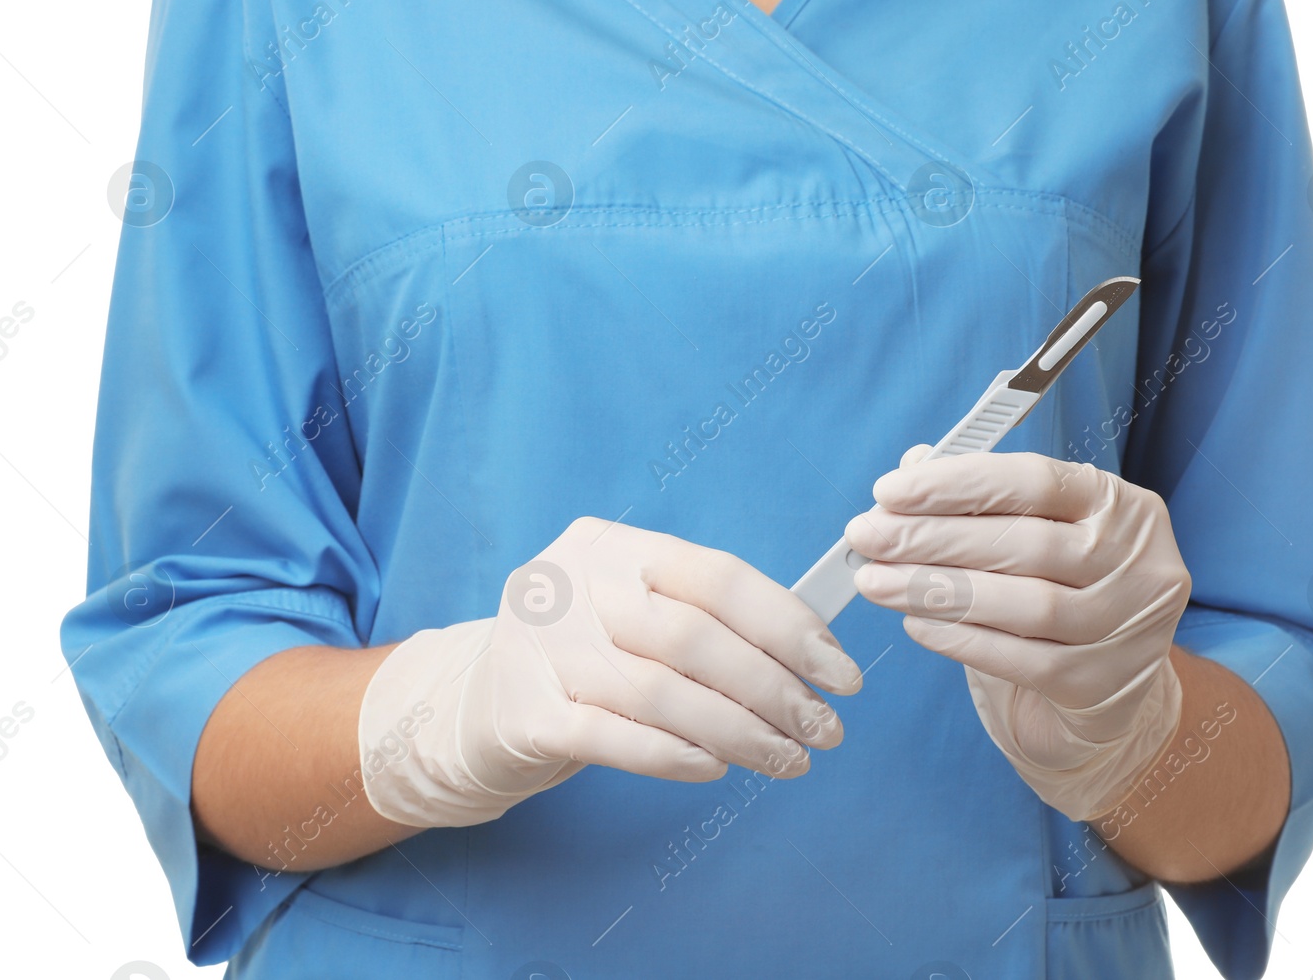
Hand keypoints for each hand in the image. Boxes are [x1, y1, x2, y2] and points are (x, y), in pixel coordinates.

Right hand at [359, 517, 861, 827]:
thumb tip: (816, 653)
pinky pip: (613, 738)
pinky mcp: (521, 712)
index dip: (789, 624)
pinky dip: (674, 755)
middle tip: (825, 731)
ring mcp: (539, 646)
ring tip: (787, 760)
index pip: (717, 575)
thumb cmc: (581, 660)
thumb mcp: (632, 614)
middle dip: (775, 689)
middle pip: (694, 635)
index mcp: (610, 545)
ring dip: (739, 732)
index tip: (841, 673)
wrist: (470, 708)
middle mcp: (570, 584)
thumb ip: (706, 620)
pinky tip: (716, 768)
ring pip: (661, 692)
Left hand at [846, 448, 1189, 820]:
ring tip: (876, 582)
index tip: (889, 492)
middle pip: (1024, 542)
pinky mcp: (1101, 683)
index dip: (956, 483)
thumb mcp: (1036, 534)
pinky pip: (1019, 660)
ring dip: (935, 590)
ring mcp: (1126, 626)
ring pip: (1022, 604)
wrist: (1109, 686)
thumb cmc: (1062, 591)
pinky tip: (916, 624)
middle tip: (866, 537)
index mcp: (1121, 505)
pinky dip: (960, 639)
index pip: (1035, 481)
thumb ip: (981, 498)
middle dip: (931, 537)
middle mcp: (1136, 562)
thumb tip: (912, 467)